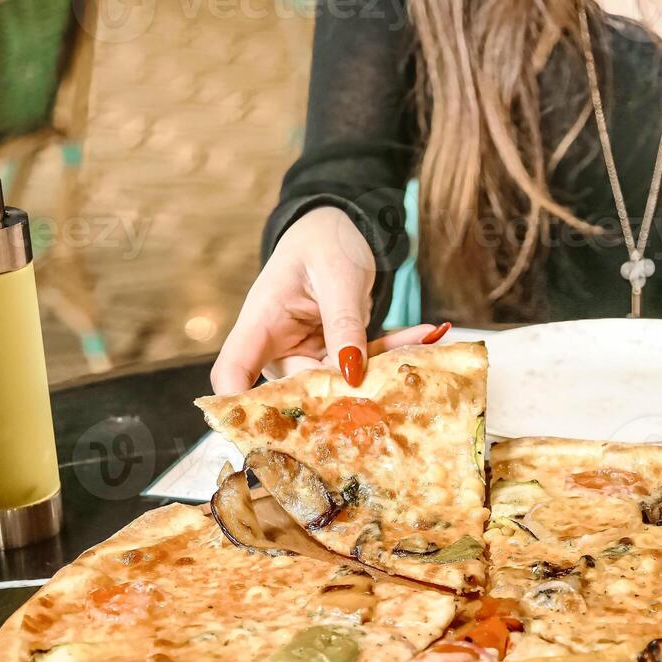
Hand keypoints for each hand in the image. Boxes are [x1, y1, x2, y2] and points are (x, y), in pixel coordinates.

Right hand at [209, 207, 447, 393]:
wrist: (338, 230)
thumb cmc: (323, 243)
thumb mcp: (337, 277)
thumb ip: (343, 324)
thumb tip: (351, 374)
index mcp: (261, 324)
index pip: (233, 372)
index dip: (237, 405)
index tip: (259, 430)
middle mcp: (279, 350)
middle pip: (300, 392)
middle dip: (349, 391)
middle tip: (395, 377)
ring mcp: (308, 358)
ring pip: (343, 382)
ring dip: (385, 365)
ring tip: (427, 336)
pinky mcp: (336, 359)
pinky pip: (365, 366)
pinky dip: (395, 351)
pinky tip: (428, 332)